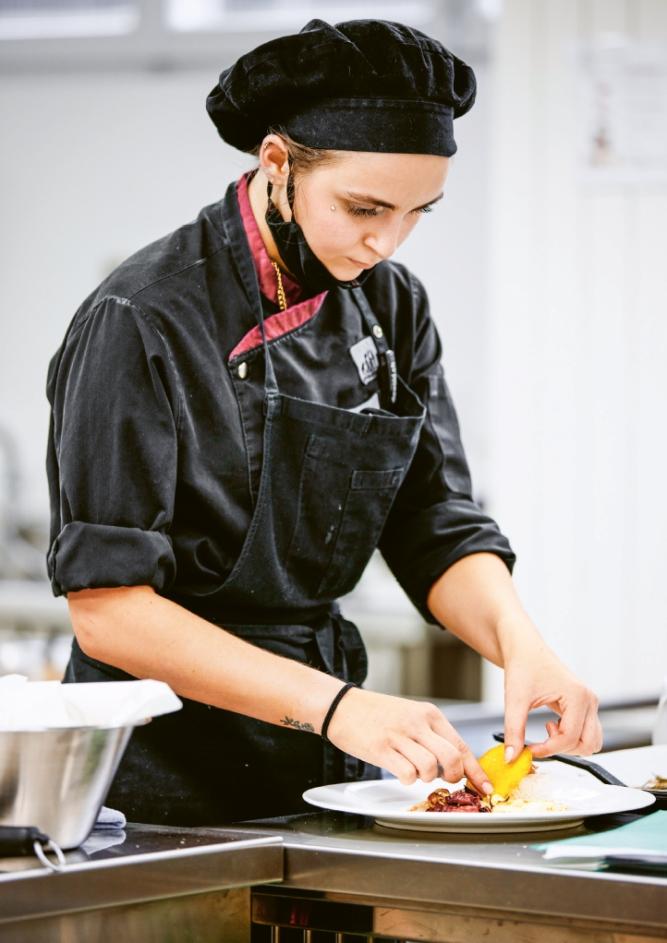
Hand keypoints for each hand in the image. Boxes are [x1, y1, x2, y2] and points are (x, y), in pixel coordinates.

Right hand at [325, 687, 492, 795]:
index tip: (484, 787)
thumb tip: (455, 764)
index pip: (461, 745)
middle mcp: (417, 722)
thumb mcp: (411, 716)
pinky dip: (407, 780)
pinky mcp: (381, 748)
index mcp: (429, 714)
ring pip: (430, 768)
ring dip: (425, 778)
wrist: (342, 706)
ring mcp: (399, 735)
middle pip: (451, 758)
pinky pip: (407, 773)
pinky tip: (399, 771)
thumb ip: (432, 736)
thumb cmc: (377, 715)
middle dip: (453, 777)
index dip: (475, 771)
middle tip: (443, 780)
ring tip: (413, 770)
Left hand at [503, 643, 602, 761]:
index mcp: (577, 696)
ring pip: (592, 741)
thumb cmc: (522, 667)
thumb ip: (514, 731)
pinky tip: (553, 725)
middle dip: (562, 748)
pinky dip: (571, 737)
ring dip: (569, 744)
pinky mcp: (585, 705)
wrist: (525, 649)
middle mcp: (589, 699)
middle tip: (540, 739)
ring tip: (548, 729)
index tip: (529, 750)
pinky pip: (587, 732)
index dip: (548, 749)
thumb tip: (511, 758)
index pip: (570, 738)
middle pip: (588, 744)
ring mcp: (590, 702)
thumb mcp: (515, 700)